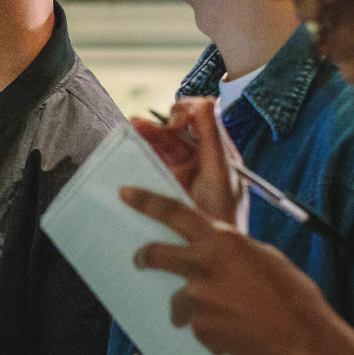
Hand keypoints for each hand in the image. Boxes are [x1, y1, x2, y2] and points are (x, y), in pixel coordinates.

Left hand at [121, 186, 353, 354]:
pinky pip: (196, 327)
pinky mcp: (199, 327)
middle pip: (156, 255)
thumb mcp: (264, 257)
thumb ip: (233, 251)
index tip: (124, 194)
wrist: (302, 337)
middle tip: (139, 261)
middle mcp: (204, 265)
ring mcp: (198, 297)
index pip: (174, 213)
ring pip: (178, 300)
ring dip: (192, 309)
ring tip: (226, 316)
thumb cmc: (293, 296)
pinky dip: (210, 331)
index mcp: (223, 240)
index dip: (146, 201)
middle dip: (144, 258)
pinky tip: (235, 334)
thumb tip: (217, 254)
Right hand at [132, 97, 245, 229]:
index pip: (202, 116)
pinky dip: (139, 152)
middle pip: (176, 128)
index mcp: (218, 150)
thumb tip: (208, 101)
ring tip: (133, 128)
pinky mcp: (164, 182)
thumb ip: (213, 139)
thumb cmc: (223, 215)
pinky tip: (131, 145)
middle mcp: (199, 156)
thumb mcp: (220, 175)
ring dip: (146, 133)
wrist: (209, 253)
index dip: (186, 111)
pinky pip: (150, 161)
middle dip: (159, 122)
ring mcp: (180, 169)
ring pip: (160, 142)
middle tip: (142, 125)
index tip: (176, 122)